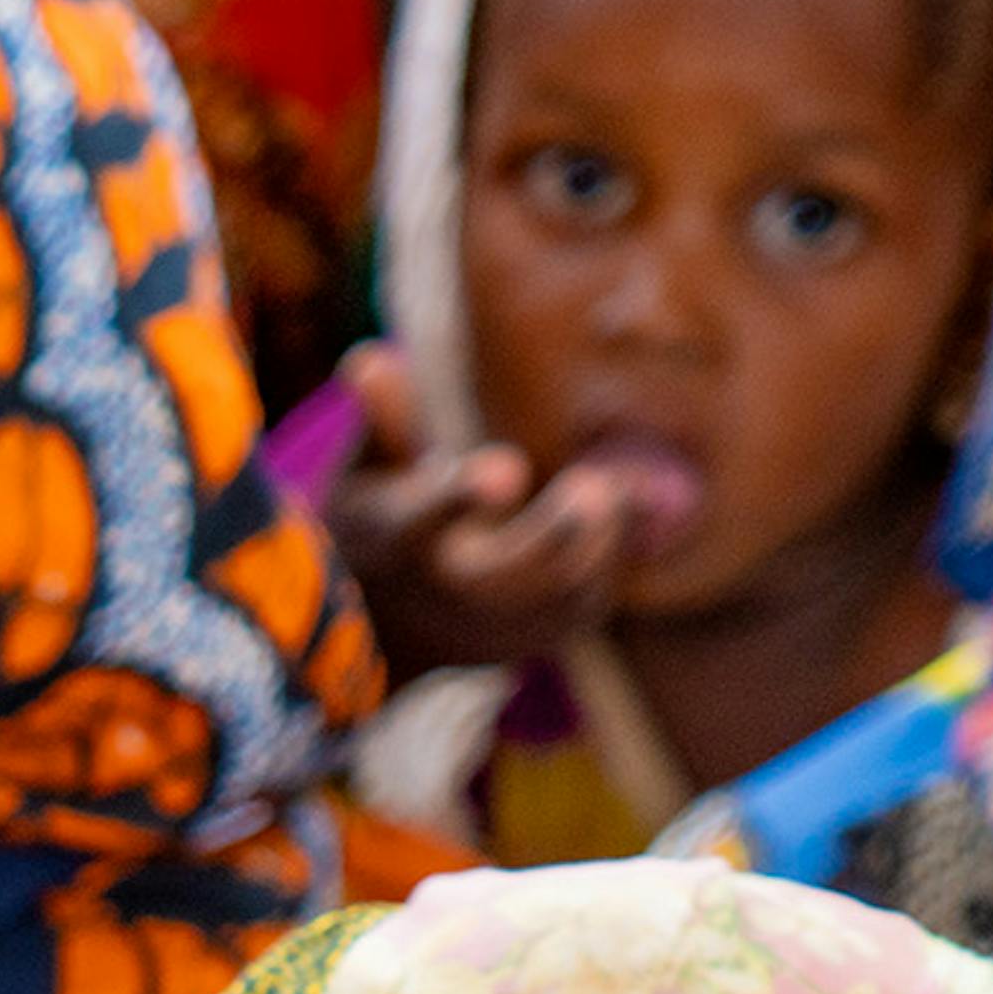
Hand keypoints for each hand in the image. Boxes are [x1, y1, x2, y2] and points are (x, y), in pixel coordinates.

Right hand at [316, 342, 659, 679]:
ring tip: (611, 486)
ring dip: (595, 543)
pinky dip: (614, 552)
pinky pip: (589, 601)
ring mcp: (497, 622)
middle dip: (551, 538)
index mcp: (396, 539)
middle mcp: (446, 588)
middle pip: (502, 576)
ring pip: (557, 595)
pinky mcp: (542, 633)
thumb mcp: (363, 473)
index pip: (420, 521)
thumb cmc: (380, 529)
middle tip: (593, 488)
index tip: (506, 471)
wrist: (393, 635)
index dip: (461, 497)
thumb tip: (368, 358)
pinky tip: (629, 502)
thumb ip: (382, 420)